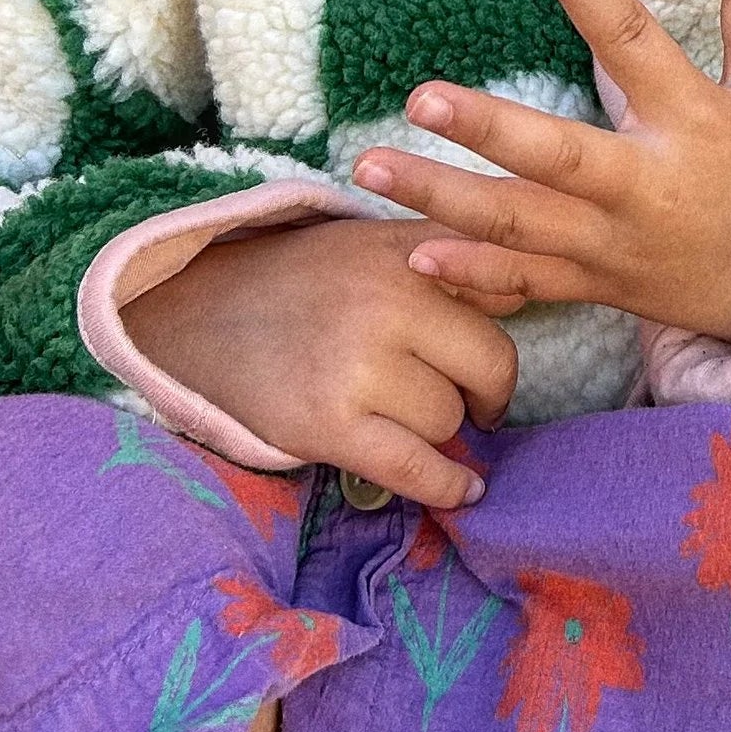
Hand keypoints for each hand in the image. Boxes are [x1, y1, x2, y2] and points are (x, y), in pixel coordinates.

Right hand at [123, 217, 514, 508]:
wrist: (200, 311)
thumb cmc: (308, 280)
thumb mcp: (377, 242)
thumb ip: (451, 256)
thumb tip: (529, 292)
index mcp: (410, 244)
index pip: (506, 283)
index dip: (517, 321)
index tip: (502, 344)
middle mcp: (391, 295)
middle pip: (490, 363)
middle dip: (487, 391)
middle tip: (473, 400)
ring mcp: (359, 360)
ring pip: (449, 417)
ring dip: (440, 428)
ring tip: (406, 414)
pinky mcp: (328, 422)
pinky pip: (416, 466)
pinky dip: (448, 485)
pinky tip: (463, 489)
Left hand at [354, 0, 730, 350]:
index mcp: (690, 119)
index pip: (633, 41)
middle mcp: (646, 185)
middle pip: (557, 155)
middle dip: (487, 129)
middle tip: (420, 96)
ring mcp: (615, 243)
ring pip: (520, 224)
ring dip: (442, 199)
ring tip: (369, 169)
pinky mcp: (598, 285)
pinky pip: (527, 283)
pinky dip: (472, 274)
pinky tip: (412, 254)